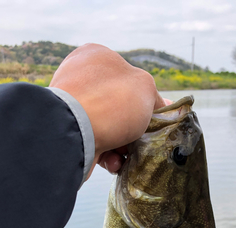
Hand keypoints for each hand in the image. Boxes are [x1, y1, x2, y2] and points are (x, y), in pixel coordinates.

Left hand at [50, 44, 168, 178]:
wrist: (74, 133)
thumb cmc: (112, 102)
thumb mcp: (145, 91)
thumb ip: (156, 98)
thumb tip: (165, 106)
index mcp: (98, 56)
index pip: (130, 79)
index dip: (146, 100)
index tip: (155, 119)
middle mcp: (81, 78)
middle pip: (120, 108)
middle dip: (134, 128)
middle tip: (143, 140)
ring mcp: (73, 107)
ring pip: (109, 129)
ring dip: (123, 147)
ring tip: (127, 156)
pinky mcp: (69, 133)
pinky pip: (96, 144)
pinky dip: (108, 155)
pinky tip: (113, 162)